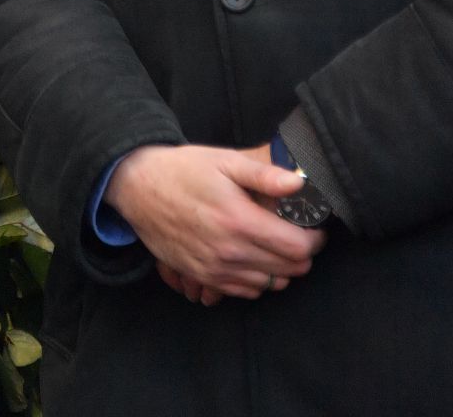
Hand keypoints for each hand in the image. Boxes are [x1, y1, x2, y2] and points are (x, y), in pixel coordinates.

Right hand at [106, 144, 325, 301]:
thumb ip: (264, 175)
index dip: (315, 240)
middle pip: (289, 270)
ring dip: (282, 269)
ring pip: (270, 284)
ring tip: (276, 246)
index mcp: (239, 220)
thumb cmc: (182, 170)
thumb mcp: (224, 161)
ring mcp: (214, 268)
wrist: (137, 187)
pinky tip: (254, 259)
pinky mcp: (202, 276)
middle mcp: (229, 251)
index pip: (297, 248)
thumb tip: (298, 186)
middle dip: (302, 254)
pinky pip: (245, 292)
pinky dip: (258, 280)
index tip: (314, 228)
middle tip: (297, 235)